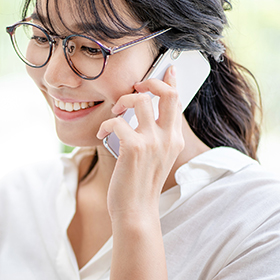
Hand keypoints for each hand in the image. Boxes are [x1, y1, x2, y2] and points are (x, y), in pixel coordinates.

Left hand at [96, 66, 184, 223]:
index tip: (168, 68)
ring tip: (115, 112)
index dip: (172, 81)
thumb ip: (154, 137)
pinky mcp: (134, 148)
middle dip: (150, 81)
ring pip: (141, 100)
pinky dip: (106, 124)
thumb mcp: (153, 158)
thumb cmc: (139, 186)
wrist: (136, 211)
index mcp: (174, 139)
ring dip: (123, 101)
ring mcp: (152, 142)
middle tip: (136, 86)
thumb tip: (139, 117)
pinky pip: (118, 121)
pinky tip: (101, 135)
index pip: (177, 101)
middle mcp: (168, 138)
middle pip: (167, 93)